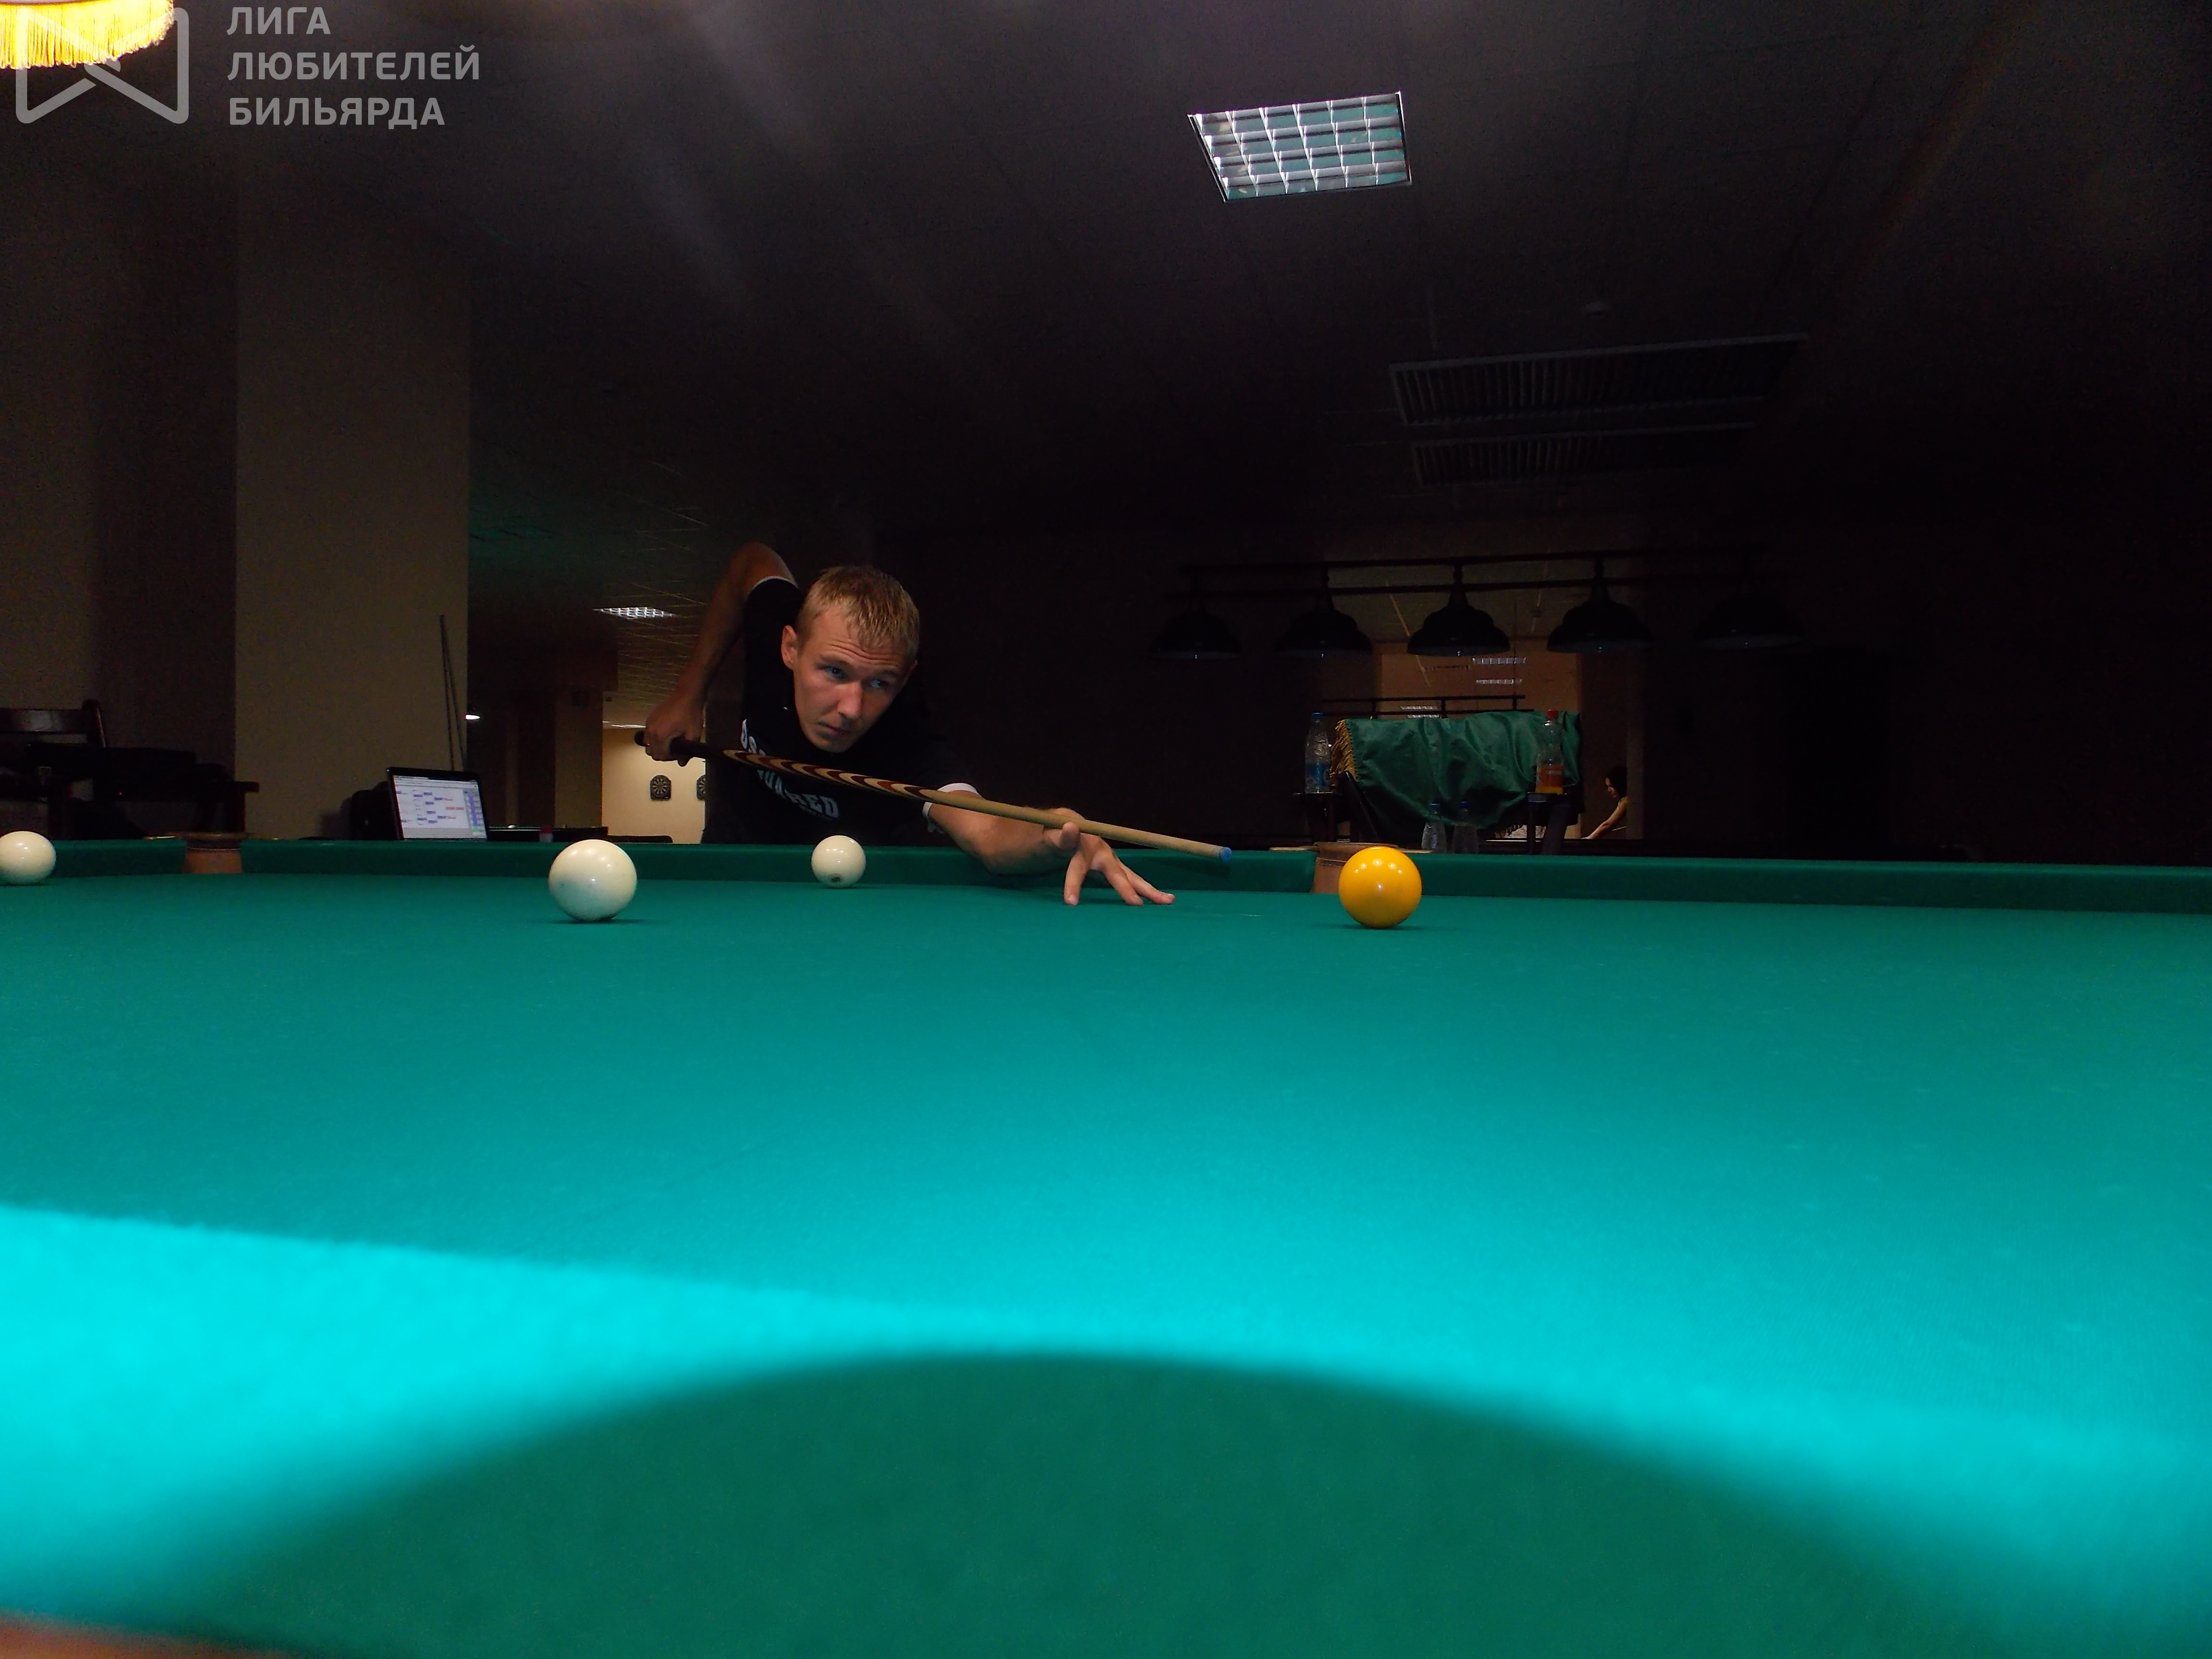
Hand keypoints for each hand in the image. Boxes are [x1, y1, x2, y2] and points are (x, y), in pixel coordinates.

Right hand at [643, 689, 704, 761]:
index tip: (679, 754)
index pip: (660, 756)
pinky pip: (649, 734)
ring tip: (671, 742)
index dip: (670, 758)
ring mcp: (649, 724)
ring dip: (658, 746)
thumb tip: (682, 762)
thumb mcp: (693, 734)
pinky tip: (668, 733)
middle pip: (652, 752)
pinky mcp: (650, 719)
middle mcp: (651, 731)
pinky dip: (656, 738)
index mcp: (660, 736)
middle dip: (663, 754)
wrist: (686, 695)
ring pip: (649, 744)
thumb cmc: (690, 712)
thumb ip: (687, 751)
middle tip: (676, 749)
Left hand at [1044, 815, 1174, 906]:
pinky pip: (1131, 880)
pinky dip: (1146, 891)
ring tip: (1168, 900)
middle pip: (1119, 874)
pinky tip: (1164, 899)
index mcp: (1086, 847)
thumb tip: (1071, 826)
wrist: (1067, 825)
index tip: (1071, 902)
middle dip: (1128, 889)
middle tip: (1137, 905)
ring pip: (1132, 878)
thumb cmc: (1055, 834)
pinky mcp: (1115, 868)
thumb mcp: (1051, 834)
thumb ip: (1060, 836)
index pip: (1079, 867)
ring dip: (1149, 890)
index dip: (1074, 884)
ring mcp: (1112, 861)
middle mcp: (1104, 854)